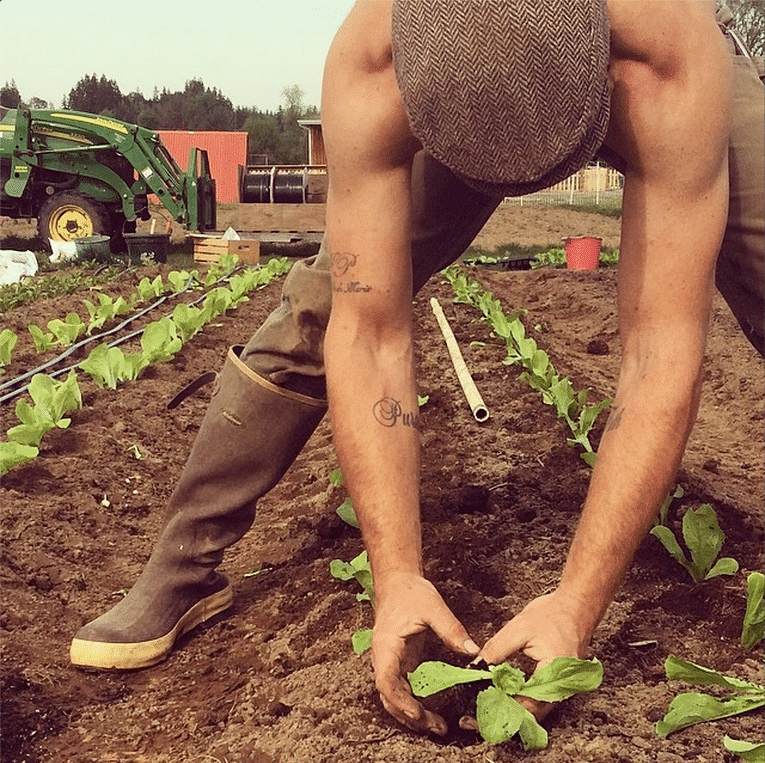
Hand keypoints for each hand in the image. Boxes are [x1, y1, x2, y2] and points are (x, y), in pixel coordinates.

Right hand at [371, 572, 479, 735]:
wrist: (397, 582)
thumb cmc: (410, 592)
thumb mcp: (433, 607)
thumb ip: (451, 629)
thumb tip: (473, 651)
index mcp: (386, 645)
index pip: (386, 681)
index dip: (400, 701)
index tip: (418, 713)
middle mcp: (383, 658)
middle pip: (389, 696)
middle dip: (410, 716)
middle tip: (436, 727)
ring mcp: (389, 662)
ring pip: (393, 696)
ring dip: (411, 713)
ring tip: (436, 726)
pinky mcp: (398, 662)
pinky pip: (401, 688)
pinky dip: (413, 702)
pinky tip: (430, 711)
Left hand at [478, 589, 595, 720]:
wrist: (577, 606)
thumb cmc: (553, 614)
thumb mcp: (519, 628)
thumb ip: (496, 649)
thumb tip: (477, 666)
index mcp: (553, 674)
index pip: (525, 704)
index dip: (501, 709)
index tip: (480, 709)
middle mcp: (562, 687)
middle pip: (531, 714)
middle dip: (505, 714)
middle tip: (478, 714)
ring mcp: (563, 688)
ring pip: (536, 710)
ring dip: (513, 709)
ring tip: (489, 703)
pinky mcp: (560, 684)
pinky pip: (540, 700)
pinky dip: (523, 700)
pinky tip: (506, 694)